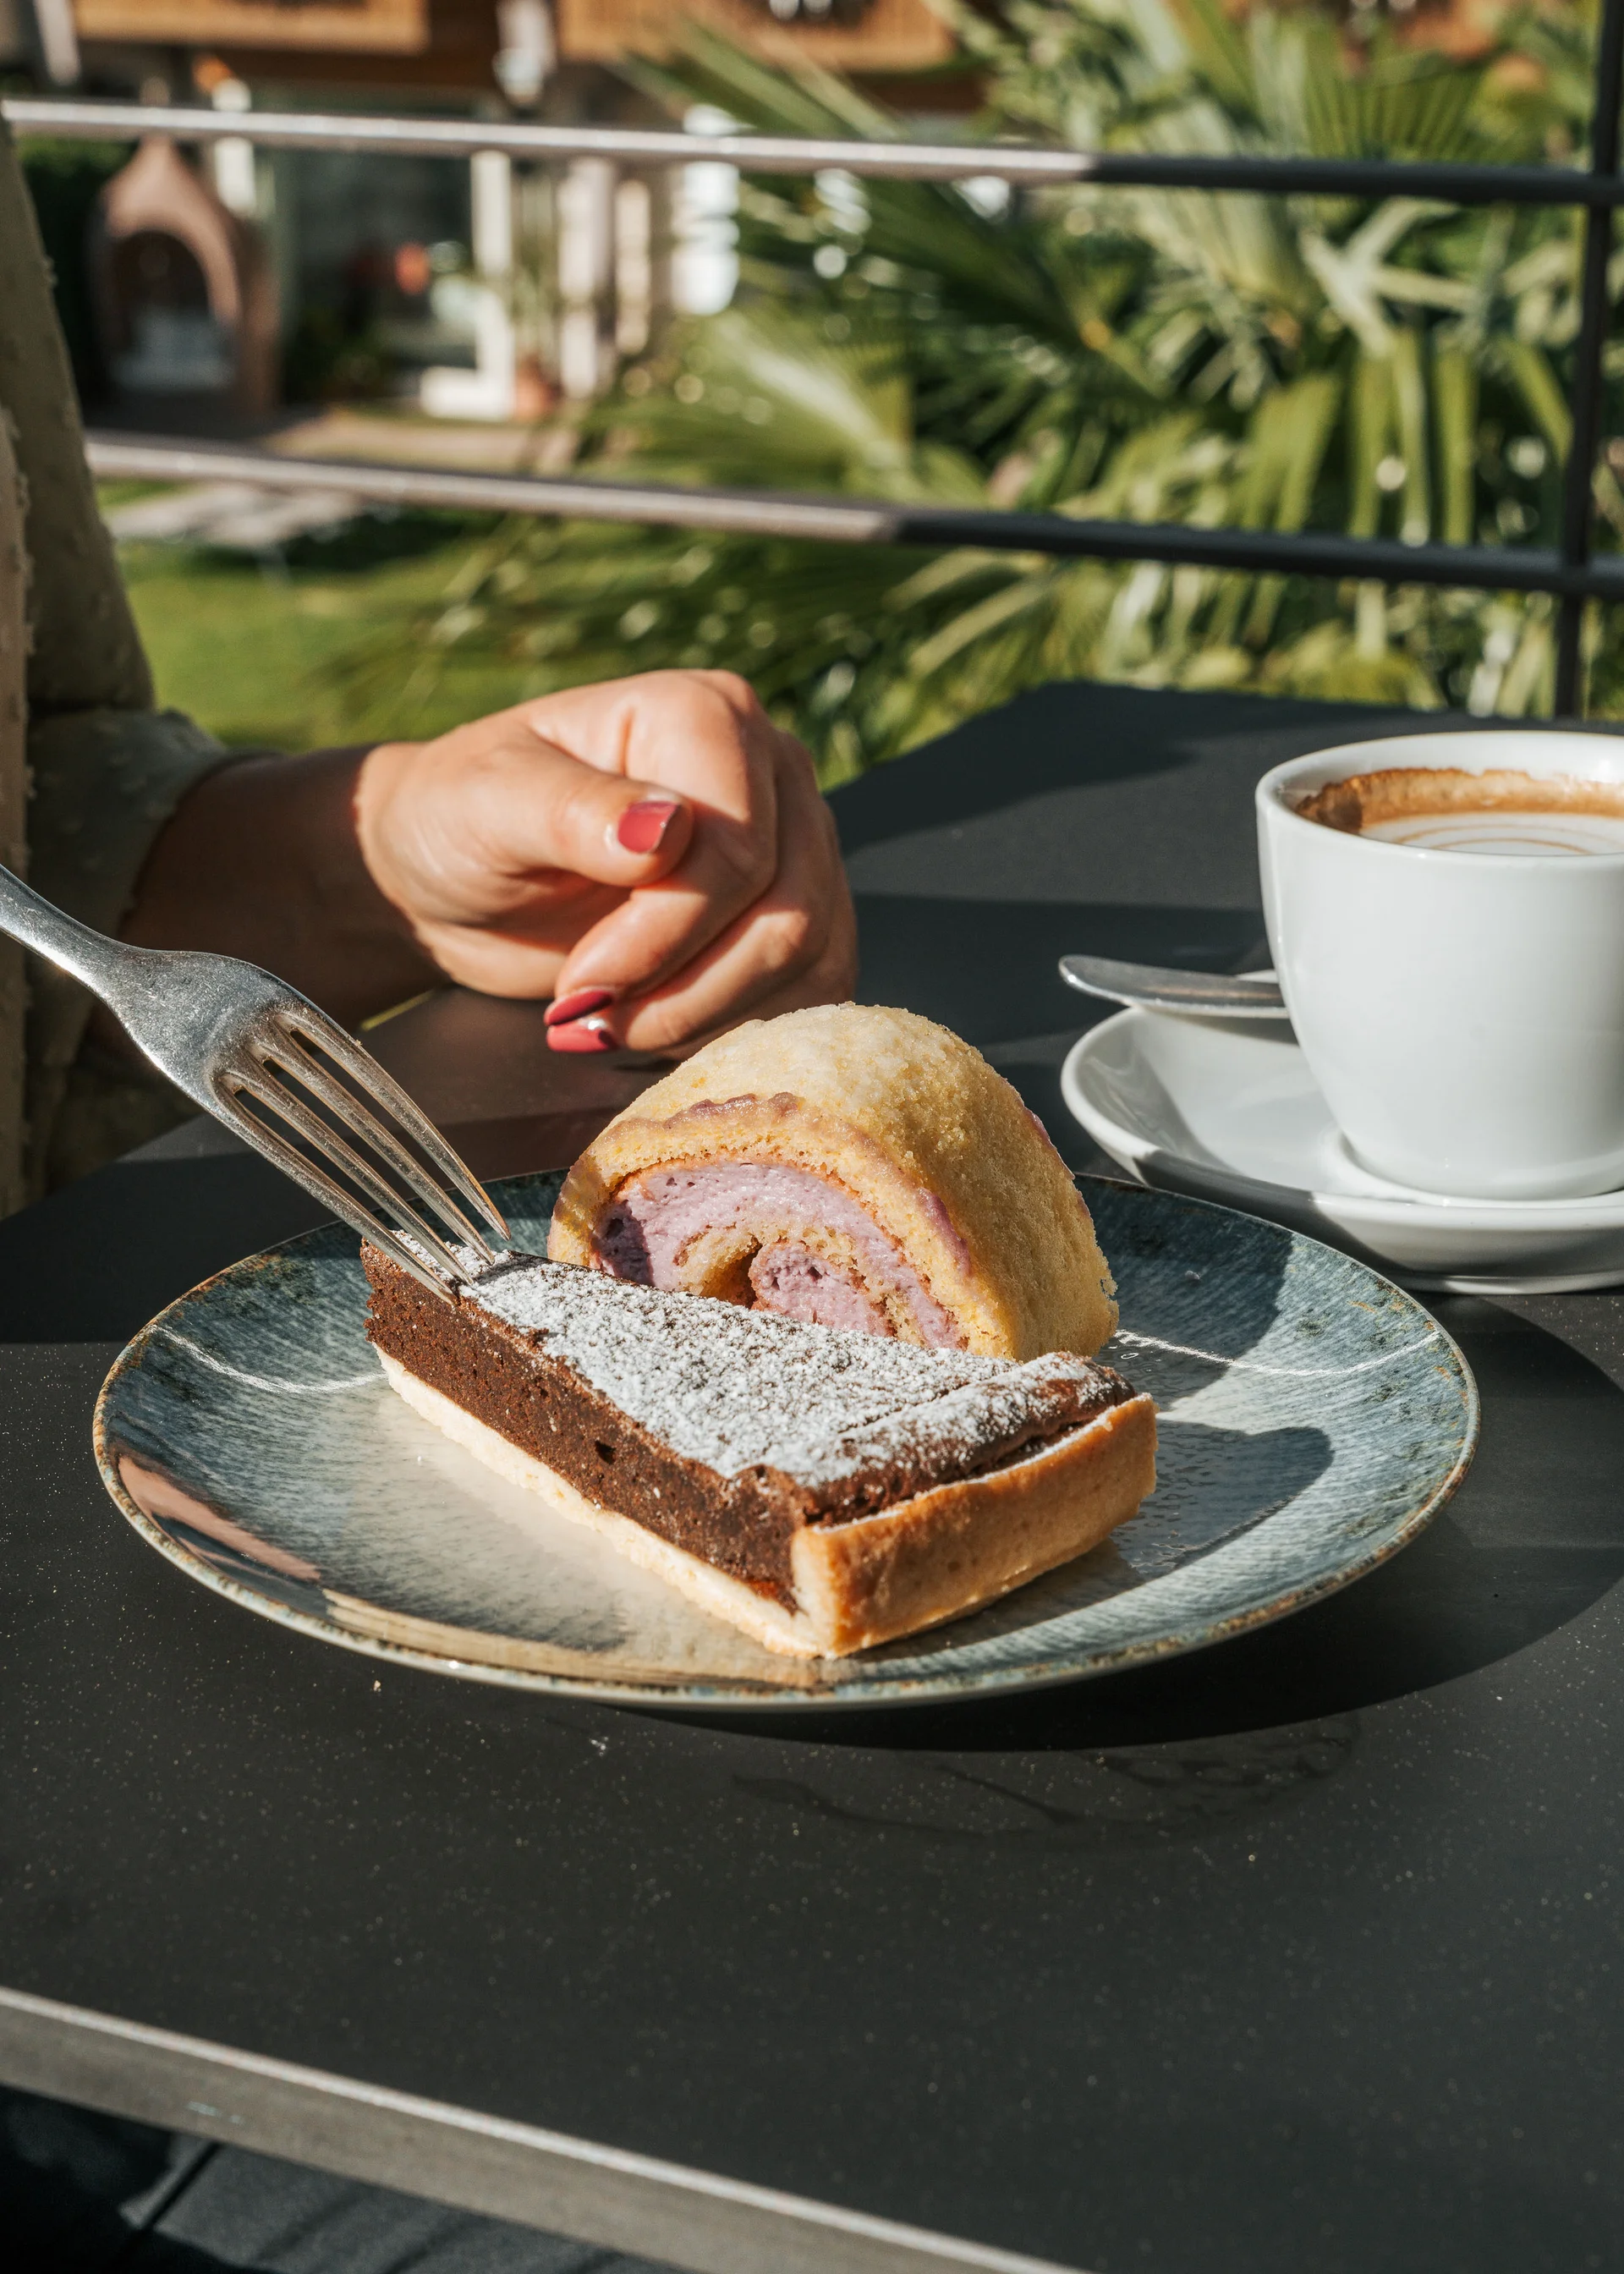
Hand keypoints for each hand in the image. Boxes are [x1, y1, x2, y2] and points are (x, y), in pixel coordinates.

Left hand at [356, 669, 856, 1055]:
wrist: (455, 880)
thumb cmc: (460, 820)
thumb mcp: (487, 805)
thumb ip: (570, 810)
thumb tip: (665, 833)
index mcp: (705, 715)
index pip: (738, 850)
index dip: (666, 934)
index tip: (582, 981)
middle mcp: (771, 769)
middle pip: (787, 911)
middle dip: (683, 987)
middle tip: (589, 1013)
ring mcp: (797, 843)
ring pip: (809, 959)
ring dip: (707, 1017)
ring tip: (615, 1021)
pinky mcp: (798, 914)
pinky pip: (814, 992)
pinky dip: (738, 1030)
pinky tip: (660, 1026)